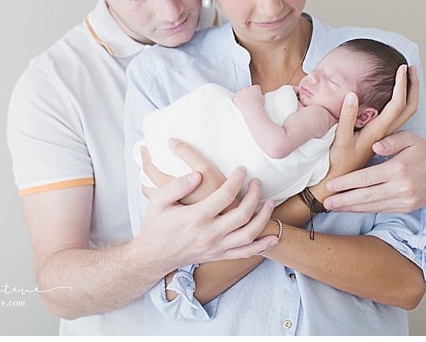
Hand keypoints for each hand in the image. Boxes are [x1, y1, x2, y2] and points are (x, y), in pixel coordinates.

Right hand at [138, 144, 276, 264]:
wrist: (153, 256)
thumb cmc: (156, 225)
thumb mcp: (157, 200)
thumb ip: (176, 185)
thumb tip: (197, 175)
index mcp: (196, 217)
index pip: (225, 195)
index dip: (237, 179)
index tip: (241, 169)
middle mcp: (210, 234)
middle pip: (243, 214)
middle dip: (254, 195)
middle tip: (256, 182)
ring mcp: (216, 247)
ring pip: (249, 235)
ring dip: (263, 218)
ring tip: (269, 202)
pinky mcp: (219, 255)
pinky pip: (245, 253)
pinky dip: (262, 246)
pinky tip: (273, 237)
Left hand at [233, 84, 263, 110]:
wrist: (253, 110)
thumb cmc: (259, 106)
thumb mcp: (263, 99)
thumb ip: (260, 95)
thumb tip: (258, 96)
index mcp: (255, 87)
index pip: (255, 87)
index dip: (255, 92)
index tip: (255, 96)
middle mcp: (247, 88)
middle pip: (247, 88)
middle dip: (248, 92)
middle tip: (249, 99)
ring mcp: (241, 92)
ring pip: (240, 93)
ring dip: (242, 96)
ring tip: (245, 103)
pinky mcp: (236, 97)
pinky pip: (236, 98)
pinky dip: (238, 101)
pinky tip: (241, 105)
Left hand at [323, 132, 425, 213]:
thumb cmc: (424, 151)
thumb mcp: (409, 138)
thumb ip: (391, 141)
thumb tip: (375, 146)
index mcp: (398, 169)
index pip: (366, 179)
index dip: (346, 183)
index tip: (330, 186)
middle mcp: (401, 188)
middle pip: (366, 197)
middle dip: (344, 201)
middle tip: (325, 202)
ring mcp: (405, 201)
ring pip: (373, 207)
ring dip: (352, 208)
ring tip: (334, 208)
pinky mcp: (407, 208)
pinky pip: (382, 210)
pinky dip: (366, 210)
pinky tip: (353, 209)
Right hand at [324, 64, 418, 182]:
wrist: (340, 185)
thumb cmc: (339, 163)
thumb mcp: (340, 140)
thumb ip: (346, 117)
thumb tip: (352, 94)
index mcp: (379, 130)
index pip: (397, 104)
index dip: (402, 84)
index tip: (403, 68)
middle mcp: (385, 132)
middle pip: (408, 107)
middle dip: (412, 85)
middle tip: (411, 67)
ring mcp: (383, 135)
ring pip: (404, 112)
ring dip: (407, 92)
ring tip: (406, 77)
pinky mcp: (378, 138)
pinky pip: (396, 117)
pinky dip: (399, 102)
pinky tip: (392, 96)